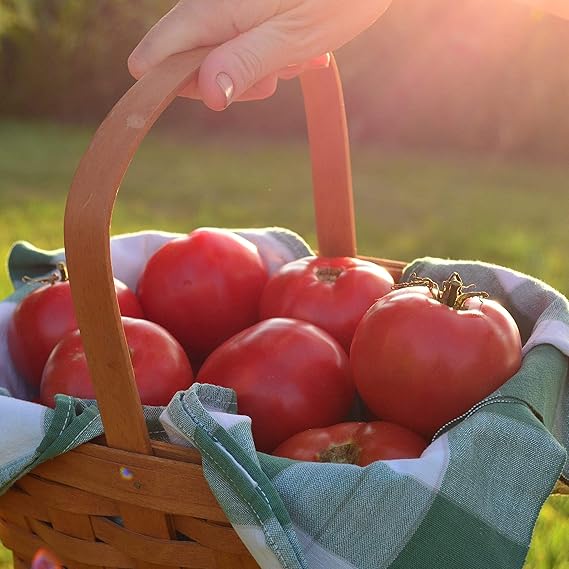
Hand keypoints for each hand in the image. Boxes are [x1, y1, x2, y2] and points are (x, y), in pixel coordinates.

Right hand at [128, 0, 392, 110]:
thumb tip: (208, 94)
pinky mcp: (249, 11)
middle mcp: (214, 3)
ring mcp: (231, 7)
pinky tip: (298, 53)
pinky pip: (242, 43)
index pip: (158, 51)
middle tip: (272, 79)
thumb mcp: (292, 37)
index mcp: (215, 7)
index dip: (166, 84)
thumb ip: (245, 62)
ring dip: (254, 70)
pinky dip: (267, 56)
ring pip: (218, 55)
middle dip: (227, 81)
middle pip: (188, 59)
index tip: (200, 99)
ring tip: (295, 60)